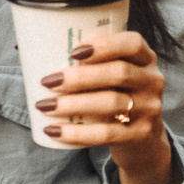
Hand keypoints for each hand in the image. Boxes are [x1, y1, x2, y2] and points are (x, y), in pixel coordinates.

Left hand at [36, 30, 173, 183]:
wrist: (143, 140)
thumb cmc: (116, 97)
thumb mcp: (114, 78)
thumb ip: (90, 64)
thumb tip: (31, 51)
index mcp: (145, 59)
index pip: (133, 43)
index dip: (104, 44)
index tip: (73, 51)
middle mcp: (152, 81)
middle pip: (118, 73)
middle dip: (79, 77)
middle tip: (48, 81)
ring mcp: (149, 109)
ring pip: (111, 103)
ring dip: (73, 104)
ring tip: (44, 106)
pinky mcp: (140, 135)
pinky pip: (106, 134)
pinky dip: (76, 133)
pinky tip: (54, 130)